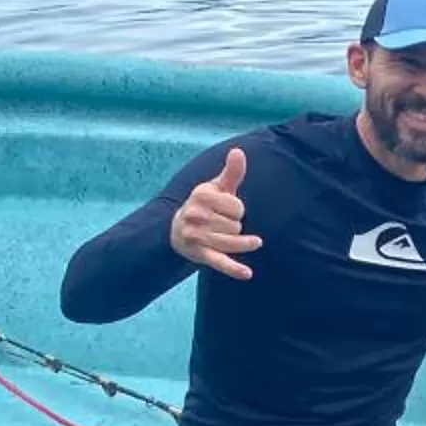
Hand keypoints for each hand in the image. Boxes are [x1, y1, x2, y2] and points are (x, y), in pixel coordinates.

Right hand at [170, 148, 259, 280]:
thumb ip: (232, 172)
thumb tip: (239, 151)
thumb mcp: (217, 187)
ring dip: (241, 243)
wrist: (177, 229)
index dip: (237, 210)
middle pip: (236, 226)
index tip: (226, 209)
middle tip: (221, 224)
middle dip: (235, 226)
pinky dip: (233, 269)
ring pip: (233, 242)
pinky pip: (220, 261)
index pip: (238, 207)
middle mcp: (195, 215)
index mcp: (201, 195)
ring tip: (245, 241)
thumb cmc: (206, 205)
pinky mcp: (199, 254)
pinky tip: (247, 274)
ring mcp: (196, 236)